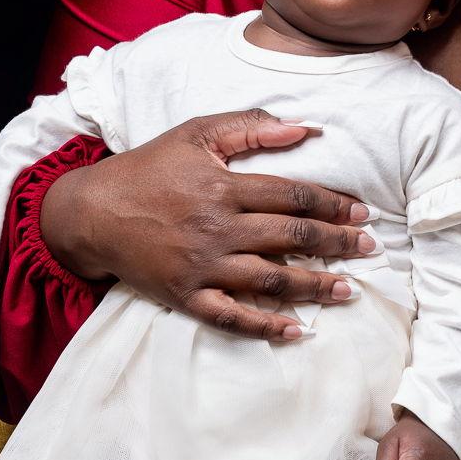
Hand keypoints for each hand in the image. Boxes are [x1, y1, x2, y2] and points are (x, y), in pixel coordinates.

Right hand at [40, 109, 377, 340]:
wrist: (91, 212)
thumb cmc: (148, 168)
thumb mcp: (195, 134)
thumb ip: (249, 127)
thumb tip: (304, 127)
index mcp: (224, 188)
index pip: (293, 196)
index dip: (332, 205)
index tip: (359, 212)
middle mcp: (218, 229)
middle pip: (291, 238)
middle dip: (337, 244)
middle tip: (369, 248)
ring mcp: (203, 267)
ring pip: (271, 281)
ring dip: (315, 287)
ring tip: (348, 290)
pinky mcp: (186, 295)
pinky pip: (231, 317)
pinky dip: (264, 327)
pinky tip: (295, 331)